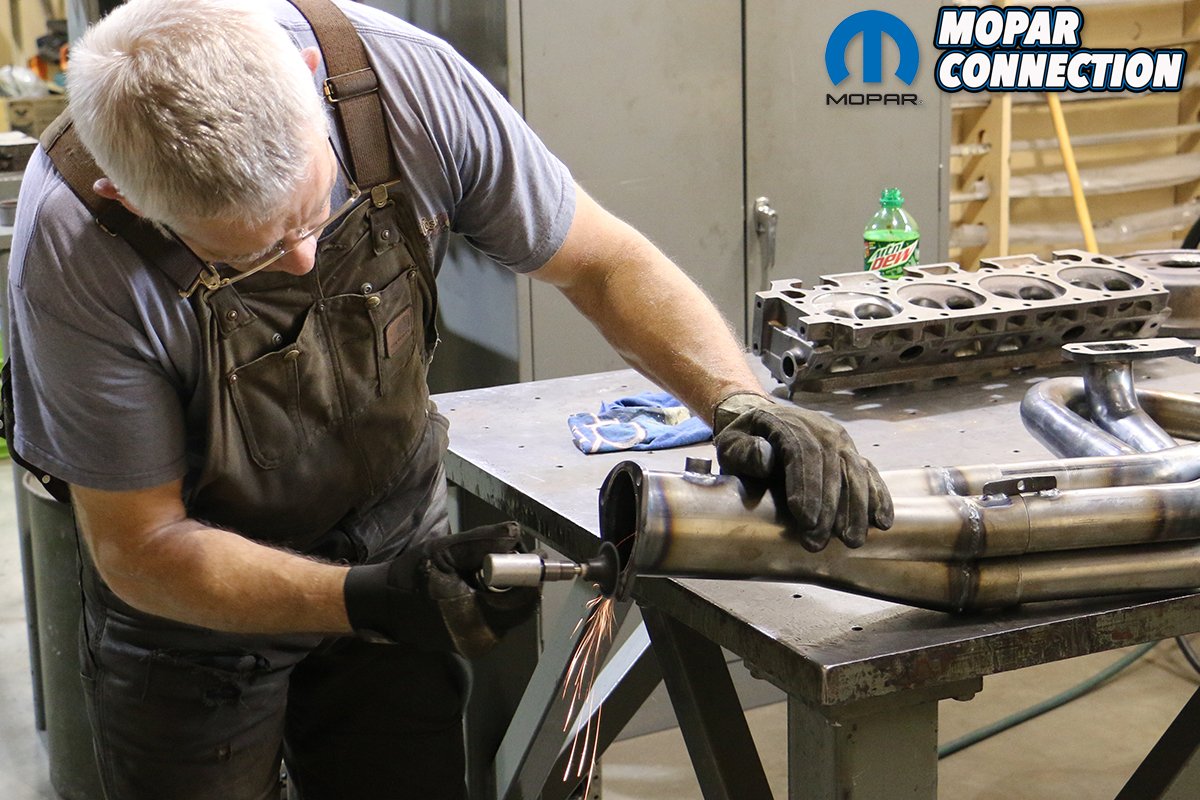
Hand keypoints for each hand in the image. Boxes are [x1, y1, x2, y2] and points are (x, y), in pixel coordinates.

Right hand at [343, 522, 538, 657]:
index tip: (533, 553)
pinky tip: (473, 585)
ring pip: (508, 612)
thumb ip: (482, 542)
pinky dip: (492, 599)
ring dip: (505, 589)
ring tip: (483, 570)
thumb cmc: (410, 577)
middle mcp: (481, 638)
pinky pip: (494, 618)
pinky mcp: (469, 642)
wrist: (381, 605)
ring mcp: (475, 644)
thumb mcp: (444, 550)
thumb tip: (515, 533)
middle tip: (505, 556)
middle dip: (518, 579)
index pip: (524, 600)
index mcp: (477, 618)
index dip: (531, 574)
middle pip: (520, 607)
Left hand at [712, 393, 893, 549]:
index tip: (805, 518)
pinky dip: (878, 496)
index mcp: (787, 422)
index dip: (805, 485)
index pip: (801, 452)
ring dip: (856, 507)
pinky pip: (868, 473)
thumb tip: (766, 457)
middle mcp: (819, 428)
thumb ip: (744, 451)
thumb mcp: (731, 443)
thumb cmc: (745, 439)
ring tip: (852, 539)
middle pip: (830, 465)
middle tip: (820, 540)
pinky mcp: (849, 452)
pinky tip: (881, 520)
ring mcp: (838, 440)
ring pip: (854, 471)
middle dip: (828, 507)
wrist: (762, 421)